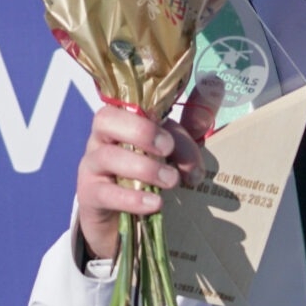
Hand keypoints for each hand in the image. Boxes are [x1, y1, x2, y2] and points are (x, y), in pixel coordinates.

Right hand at [73, 79, 223, 261]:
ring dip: (145, 168)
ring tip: (172, 181)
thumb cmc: (150, 174)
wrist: (123, 221)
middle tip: (168, 149)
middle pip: (106, 118)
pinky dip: (132, 198)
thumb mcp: (176, 148)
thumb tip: (216, 84)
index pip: (133, 104)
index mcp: (123, 120)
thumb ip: (194, 122)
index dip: (156, 116)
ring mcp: (92, 166)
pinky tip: (154, 203)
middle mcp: (102, 138)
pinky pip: (104, 192)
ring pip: (108, 156)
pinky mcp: (89, 195)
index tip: (177, 138)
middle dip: (141, 131)